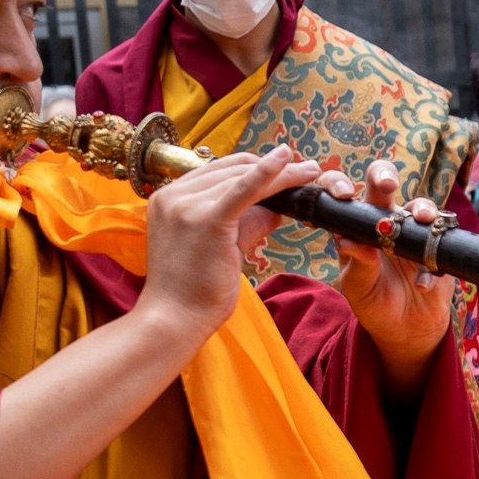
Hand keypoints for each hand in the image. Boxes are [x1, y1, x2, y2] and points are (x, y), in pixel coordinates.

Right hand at [134, 144, 320, 342]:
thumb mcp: (217, 247)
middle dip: (271, 167)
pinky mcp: (206, 219)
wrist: (174, 318)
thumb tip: (275, 209)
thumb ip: (244, 223)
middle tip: (305, 169)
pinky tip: (287, 160)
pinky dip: (268, 173)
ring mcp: (186, 205)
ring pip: (242, 178)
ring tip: (310, 172)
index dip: (253, 168)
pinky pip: (243, 189)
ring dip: (281, 174)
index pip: (217, 173)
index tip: (282, 169)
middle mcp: (172, 195)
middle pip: (231, 169)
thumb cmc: (193, 290)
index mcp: (168, 199)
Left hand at [318, 159, 454, 399]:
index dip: (339, 185)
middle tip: (388, 185)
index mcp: (357, 227)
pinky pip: (442, 239)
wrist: (406, 330)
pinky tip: (423, 284)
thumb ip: (356, 263)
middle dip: (385, 175)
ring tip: (423, 221)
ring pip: (420, 206)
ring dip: (423, 209)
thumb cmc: (375, 304)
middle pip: (384, 183)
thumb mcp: (358, 287)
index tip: (343, 195)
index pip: (344, 194)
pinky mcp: (440, 247)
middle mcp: (385, 222)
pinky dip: (434, 258)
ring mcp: (414, 231)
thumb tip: (348, 239)